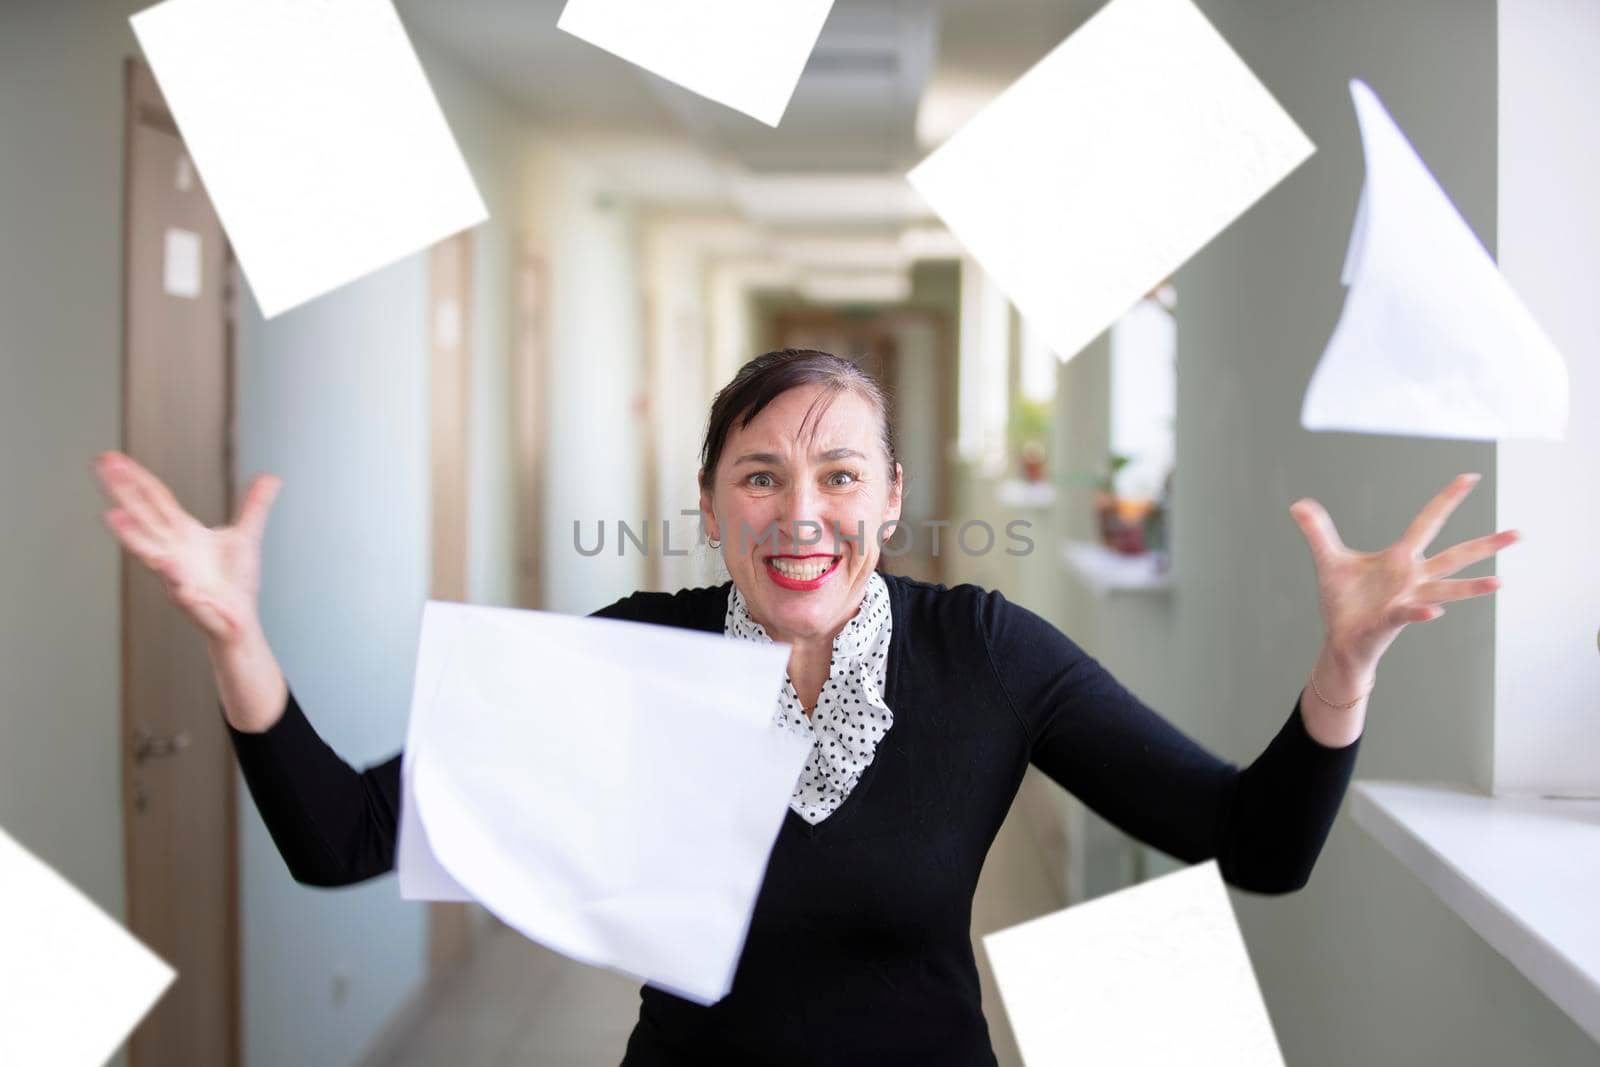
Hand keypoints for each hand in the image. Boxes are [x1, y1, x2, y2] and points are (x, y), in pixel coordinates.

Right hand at [93, 451, 281, 645]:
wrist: (238, 621)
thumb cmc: (234, 582)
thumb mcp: (247, 536)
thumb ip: (255, 506)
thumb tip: (270, 478)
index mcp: (183, 533)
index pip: (155, 499)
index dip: (136, 477)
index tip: (113, 458)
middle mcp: (172, 549)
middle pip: (143, 514)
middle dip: (122, 490)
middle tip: (102, 465)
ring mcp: (176, 573)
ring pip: (148, 550)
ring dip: (130, 534)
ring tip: (112, 515)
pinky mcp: (189, 597)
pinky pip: (178, 584)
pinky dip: (172, 573)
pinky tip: (165, 560)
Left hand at [1290, 473, 1516, 675]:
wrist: (1340, 640)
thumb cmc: (1343, 602)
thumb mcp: (1329, 560)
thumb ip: (1317, 531)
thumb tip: (1298, 503)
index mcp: (1400, 559)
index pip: (1428, 522)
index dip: (1447, 499)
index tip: (1471, 477)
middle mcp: (1412, 579)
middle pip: (1454, 557)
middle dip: (1485, 545)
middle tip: (1519, 533)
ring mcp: (1406, 601)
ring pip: (1446, 591)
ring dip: (1471, 587)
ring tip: (1500, 582)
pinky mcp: (1390, 621)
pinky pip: (1407, 615)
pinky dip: (1420, 612)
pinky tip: (1433, 610)